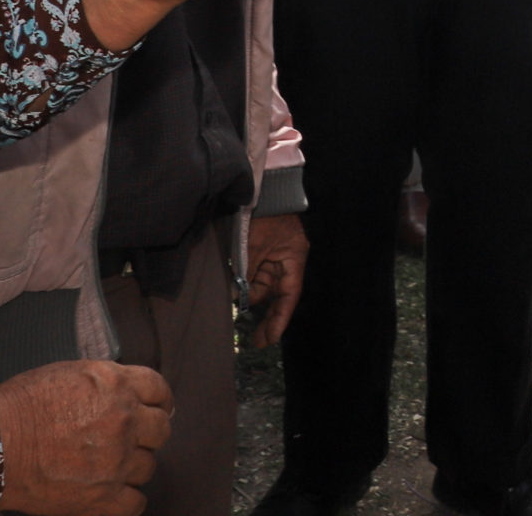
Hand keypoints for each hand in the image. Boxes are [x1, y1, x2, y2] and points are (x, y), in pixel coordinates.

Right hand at [0, 360, 171, 515]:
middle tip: (131, 440)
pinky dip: (127, 500)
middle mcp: (124, 420)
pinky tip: (114, 495)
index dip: (159, 401)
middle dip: (147, 434)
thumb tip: (125, 393)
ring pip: (149, 466)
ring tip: (109, 467)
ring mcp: (117, 460)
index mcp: (118, 385)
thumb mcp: (70, 374)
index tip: (157, 409)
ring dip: (133, 466)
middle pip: (160, 429)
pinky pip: (135, 503)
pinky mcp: (102, 496)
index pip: (159, 389)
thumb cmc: (19, 408)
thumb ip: (106, 382)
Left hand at [244, 213, 307, 345]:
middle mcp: (287, 262)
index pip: (289, 294)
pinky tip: (239, 300)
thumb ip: (247, 271)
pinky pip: (256, 277)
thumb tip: (236, 297)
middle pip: (278, 295)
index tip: (270, 337)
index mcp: (294, 258)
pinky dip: (248, 288)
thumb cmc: (263, 215)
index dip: (281, 318)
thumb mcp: (254, 244)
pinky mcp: (262, 253)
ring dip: (254, 302)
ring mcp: (274, 258)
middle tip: (257, 341)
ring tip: (245, 323)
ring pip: (265, 287)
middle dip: (269, 318)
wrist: (263, 190)